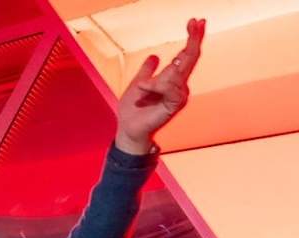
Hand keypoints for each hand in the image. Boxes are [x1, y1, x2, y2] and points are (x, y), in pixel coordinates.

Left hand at [114, 18, 203, 154]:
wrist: (128, 128)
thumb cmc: (133, 110)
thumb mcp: (137, 83)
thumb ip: (147, 71)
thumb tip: (154, 57)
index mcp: (172, 80)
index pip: (186, 55)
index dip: (192, 38)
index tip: (194, 21)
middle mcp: (179, 86)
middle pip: (191, 58)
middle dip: (194, 39)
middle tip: (197, 21)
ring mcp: (179, 95)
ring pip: (177, 73)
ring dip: (158, 79)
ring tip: (142, 89)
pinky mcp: (175, 105)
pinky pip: (170, 87)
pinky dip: (155, 86)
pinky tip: (143, 90)